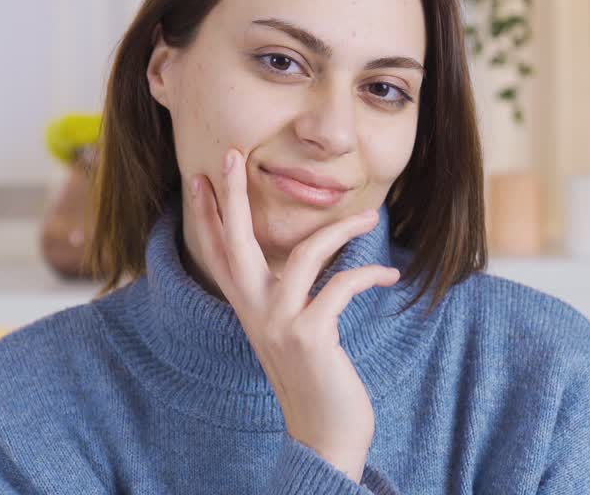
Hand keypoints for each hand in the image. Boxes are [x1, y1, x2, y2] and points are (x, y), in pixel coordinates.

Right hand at [185, 147, 399, 482]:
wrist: (324, 435)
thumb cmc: (316, 377)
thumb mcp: (293, 330)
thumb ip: (287, 296)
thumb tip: (305, 256)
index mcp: (248, 308)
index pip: (219, 251)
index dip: (207, 214)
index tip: (199, 177)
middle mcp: (254, 312)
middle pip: (235, 241)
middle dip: (232, 196)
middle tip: (232, 155)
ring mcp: (278, 323)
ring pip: (303, 255)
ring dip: (341, 232)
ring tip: (370, 219)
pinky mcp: (308, 336)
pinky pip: (341, 287)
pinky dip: (369, 277)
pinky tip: (389, 277)